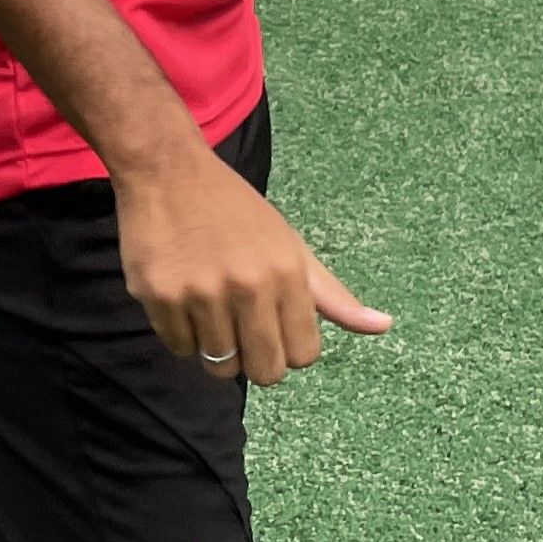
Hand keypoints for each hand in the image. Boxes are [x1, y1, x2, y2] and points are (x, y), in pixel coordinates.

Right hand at [115, 146, 387, 386]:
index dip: (289, 348)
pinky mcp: (159, 296)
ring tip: (210, 306)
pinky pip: (179, 348)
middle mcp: (247, 286)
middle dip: (256, 360)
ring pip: (217, 366)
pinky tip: (183, 297)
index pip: (304, 356)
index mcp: (286, 273)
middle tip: (242, 327)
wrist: (167, 170)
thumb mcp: (291, 246)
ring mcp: (201, 293)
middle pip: (264, 372)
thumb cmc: (234, 210)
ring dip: (215, 346)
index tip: (274, 326)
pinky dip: (182, 335)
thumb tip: (383, 327)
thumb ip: (333, 296)